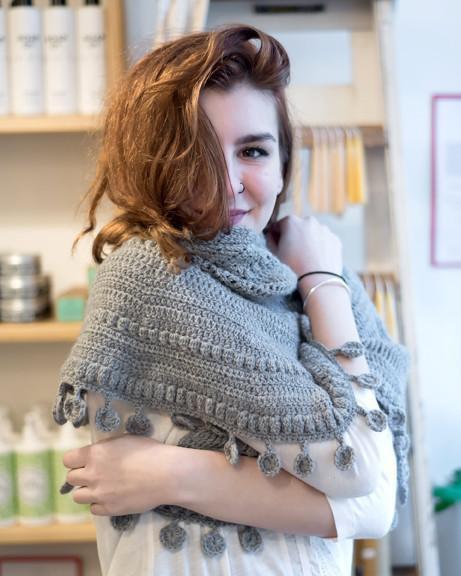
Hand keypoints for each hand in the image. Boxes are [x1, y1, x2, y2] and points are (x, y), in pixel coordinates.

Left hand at [62, 435, 179, 515]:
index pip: (68, 459)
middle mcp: (92, 474)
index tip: (84, 461)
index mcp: (95, 454)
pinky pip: (93, 509)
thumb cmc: (149, 451)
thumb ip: (105, 448)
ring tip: (101, 487)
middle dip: (81, 475)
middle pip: (71, 478)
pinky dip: (100, 504)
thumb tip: (97, 454)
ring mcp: (100, 494)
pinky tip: (111, 497)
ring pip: (78, 497)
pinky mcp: (109, 509)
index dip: (76, 460)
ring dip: (87, 491)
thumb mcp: (124, 440)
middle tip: (95, 474)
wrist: (166, 474)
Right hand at [265, 215, 342, 281]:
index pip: (279, 225)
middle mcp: (309, 221)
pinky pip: (325, 240)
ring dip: (309, 241)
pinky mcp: (335, 239)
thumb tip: (272, 235)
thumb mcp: (275, 254)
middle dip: (295, 236)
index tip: (278, 246)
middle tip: (293, 253)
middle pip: (298, 227)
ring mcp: (324, 229)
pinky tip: (317, 260)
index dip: (277, 236)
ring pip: (313, 233)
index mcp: (291, 222)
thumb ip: (270, 240)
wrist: (318, 282)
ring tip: (306, 258)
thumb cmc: (293, 269)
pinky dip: (321, 247)